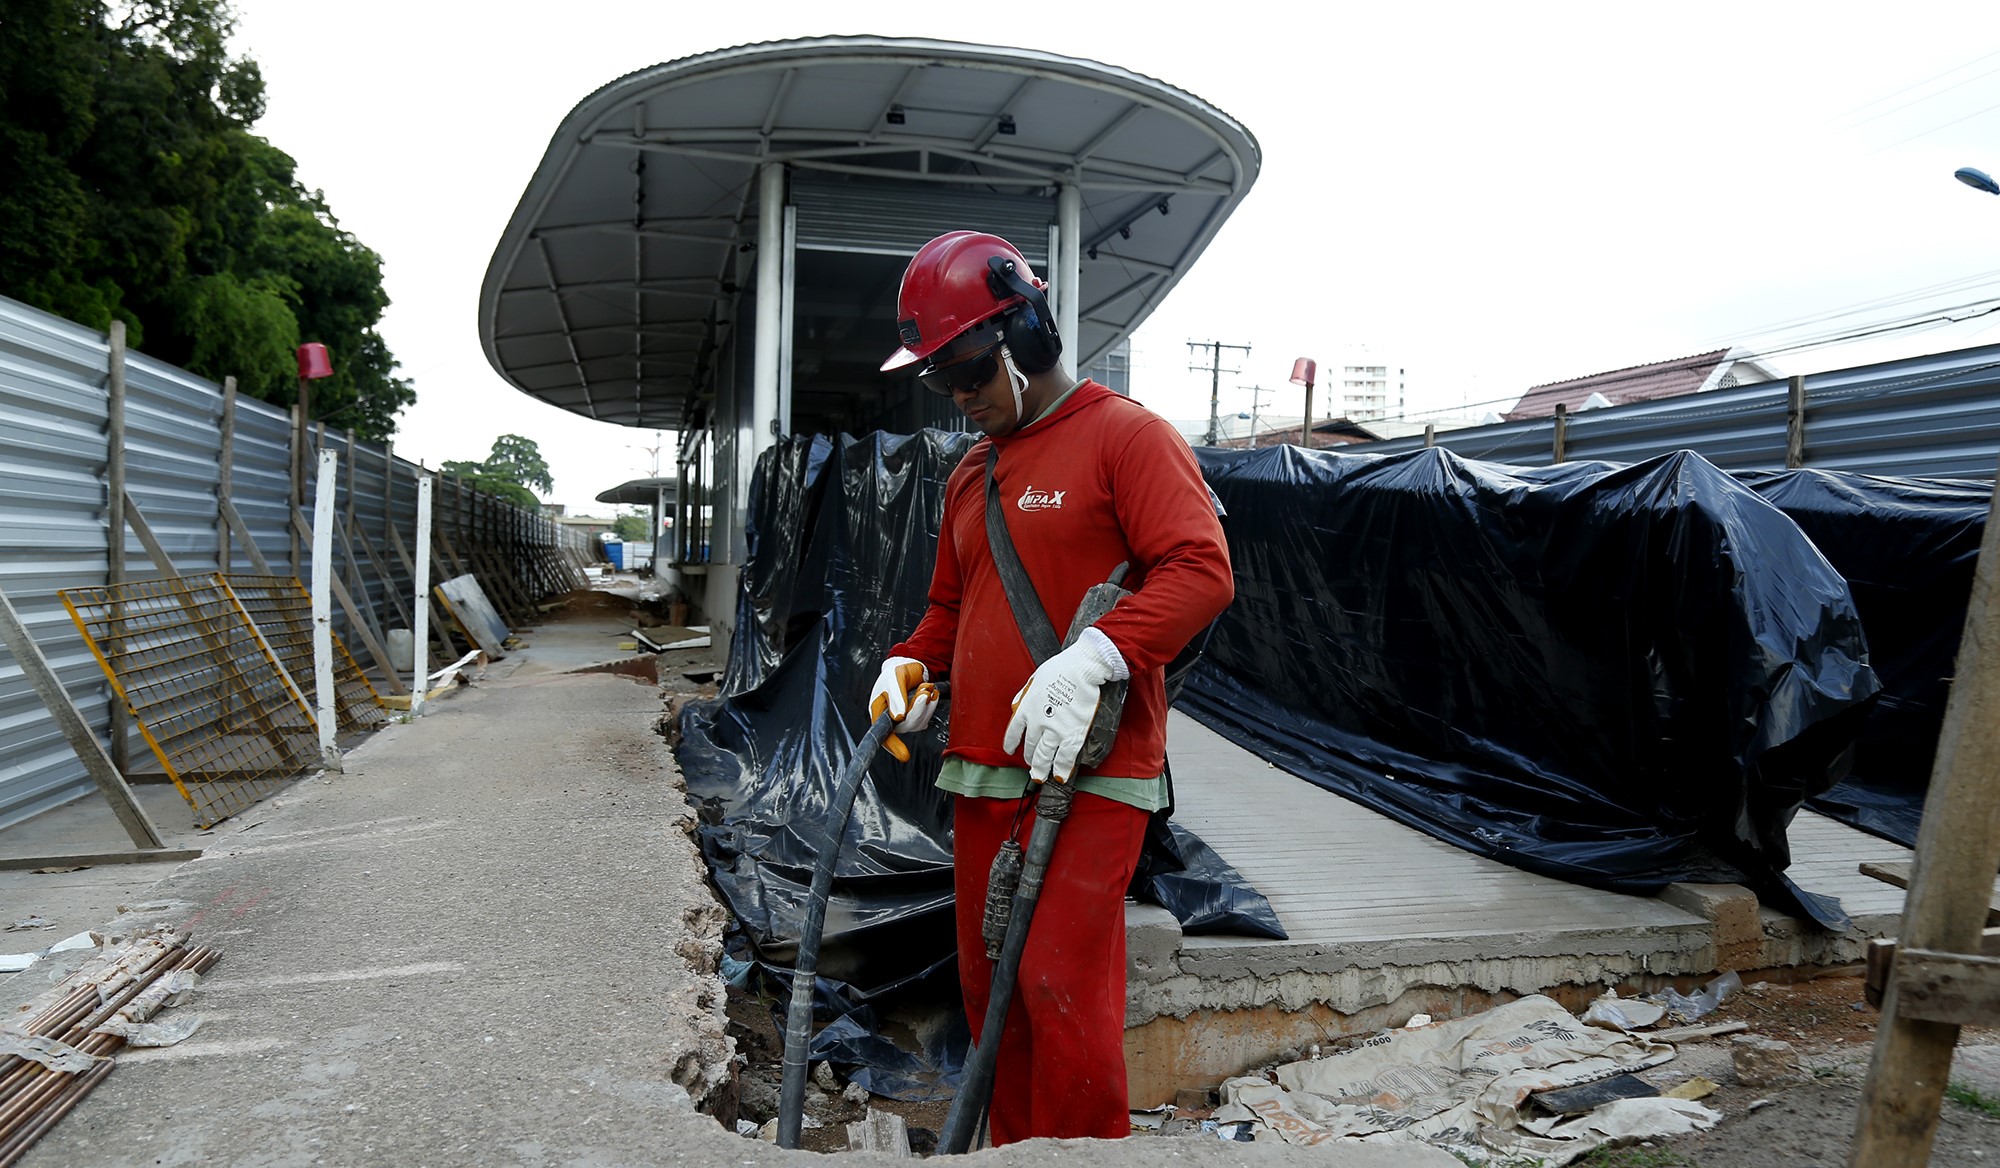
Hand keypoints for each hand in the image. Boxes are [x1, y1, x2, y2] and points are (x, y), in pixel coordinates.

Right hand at [869, 656, 937, 762]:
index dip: (893, 746)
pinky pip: (926, 718)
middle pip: (907, 726)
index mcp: (878, 712)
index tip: (905, 756)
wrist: (907, 666)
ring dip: (926, 706)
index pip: (882, 734)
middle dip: (918, 710)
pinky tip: (931, 692)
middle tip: (924, 694)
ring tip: (926, 687)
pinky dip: (931, 705)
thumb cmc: (895, 672)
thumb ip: (895, 696)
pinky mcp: (916, 717)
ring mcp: (905, 719)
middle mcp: (891, 720)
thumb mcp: (893, 680)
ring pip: (919, 722)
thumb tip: (899, 717)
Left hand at [1001, 628, 1125, 783]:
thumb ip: (1024, 696)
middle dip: (1030, 759)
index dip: (1011, 743)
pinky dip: (1062, 769)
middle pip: (1031, 747)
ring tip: (1040, 776)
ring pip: (1045, 757)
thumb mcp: (1033, 680)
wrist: (1081, 670)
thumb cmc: (1060, 669)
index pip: (1014, 731)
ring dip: (1041, 769)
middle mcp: (1037, 723)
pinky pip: (1065, 758)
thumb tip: (1017, 705)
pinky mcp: (1073, 735)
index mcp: (1026, 709)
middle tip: (1032, 766)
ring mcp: (1055, 731)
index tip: (1010, 750)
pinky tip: (1060, 776)